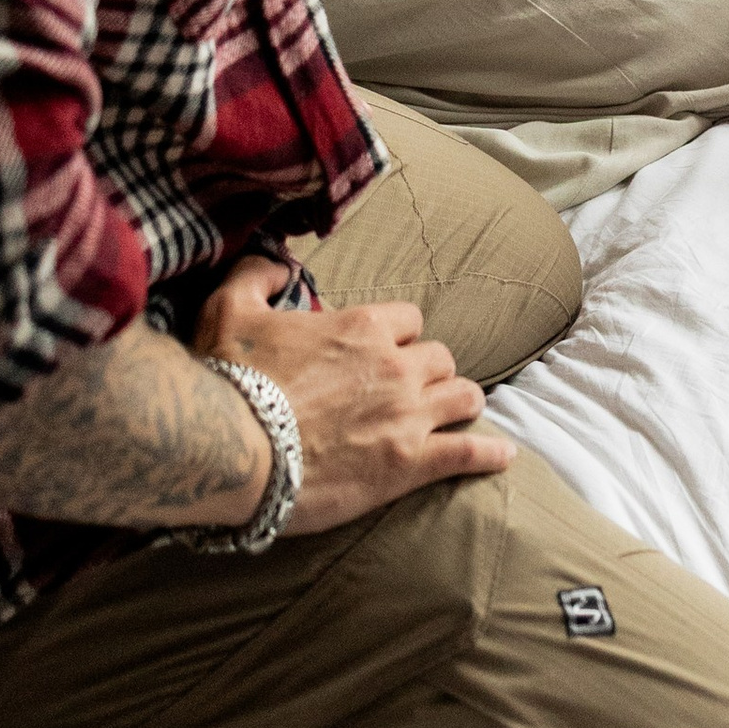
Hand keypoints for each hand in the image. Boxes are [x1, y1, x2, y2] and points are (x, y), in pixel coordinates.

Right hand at [197, 256, 513, 537]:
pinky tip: (502, 456)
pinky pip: (469, 452)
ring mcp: (408, 416)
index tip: (384, 351)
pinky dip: (489, 454)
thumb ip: (254, 276)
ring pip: (464, 396)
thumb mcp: (226, 311)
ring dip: (460, 402)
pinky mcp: (410, 465)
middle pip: (440, 358)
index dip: (399, 335)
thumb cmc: (229, 380)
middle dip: (429, 371)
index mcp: (361, 327)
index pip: (409, 319)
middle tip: (413, 388)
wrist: (231, 450)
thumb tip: (273, 262)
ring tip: (456, 413)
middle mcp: (395, 366)